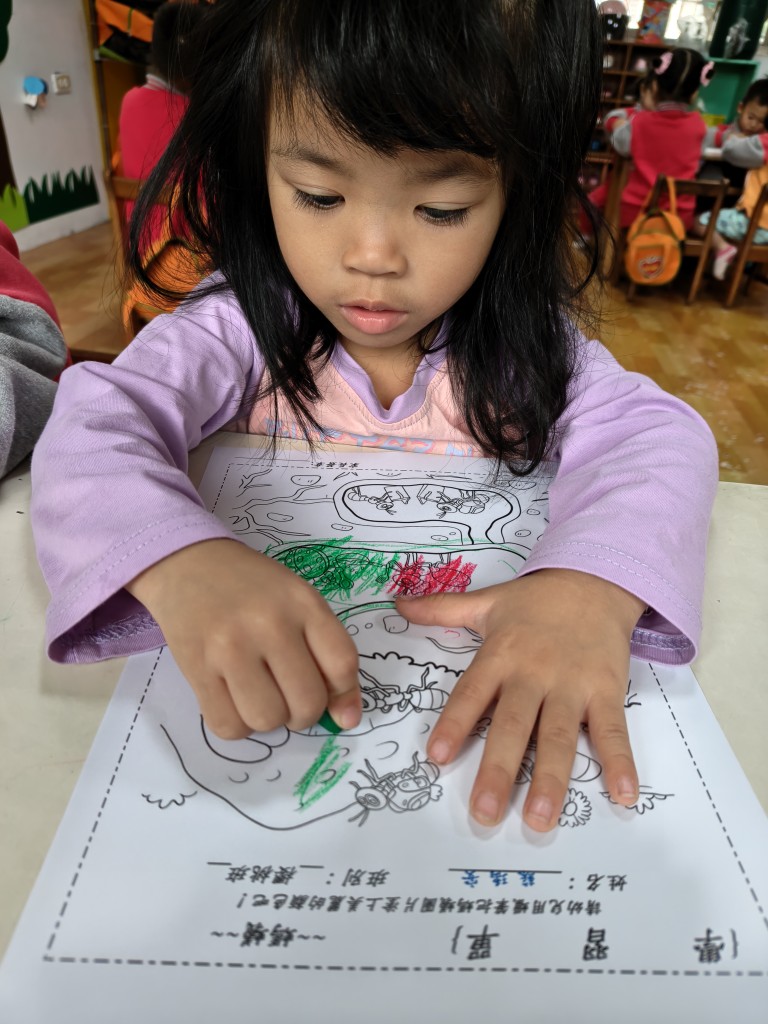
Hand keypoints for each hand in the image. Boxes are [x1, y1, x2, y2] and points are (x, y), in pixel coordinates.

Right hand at [126, 539, 361, 736]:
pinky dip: (239, 725)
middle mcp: (269, 624)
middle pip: (307, 702)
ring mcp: (230, 648)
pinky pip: (229, 726)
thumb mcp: (299, 602)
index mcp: (303, 603)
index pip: (342, 665)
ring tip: (262, 695)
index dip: (344, 694)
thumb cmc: (253, 587)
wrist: (189, 566)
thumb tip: (347, 719)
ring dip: (271, 719)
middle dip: (305, 713)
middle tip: (290, 696)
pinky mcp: (196, 669)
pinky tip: (236, 700)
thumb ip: (328, 653)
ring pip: (269, 720)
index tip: (333, 698)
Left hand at [396, 569, 643, 831]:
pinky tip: (624, 795)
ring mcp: (572, 684)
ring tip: (539, 818)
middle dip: (498, 770)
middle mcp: (533, 673)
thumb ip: (442, 610)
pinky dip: (621, 761)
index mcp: (500, 654)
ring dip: (550, 779)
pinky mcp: (606, 689)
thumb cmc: (536, 600)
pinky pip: (613, 730)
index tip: (437, 757)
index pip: (472, 693)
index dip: (455, 724)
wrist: (595, 579)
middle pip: (513, 725)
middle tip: (484, 812)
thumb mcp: (487, 601)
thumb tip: (398, 605)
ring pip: (559, 736)